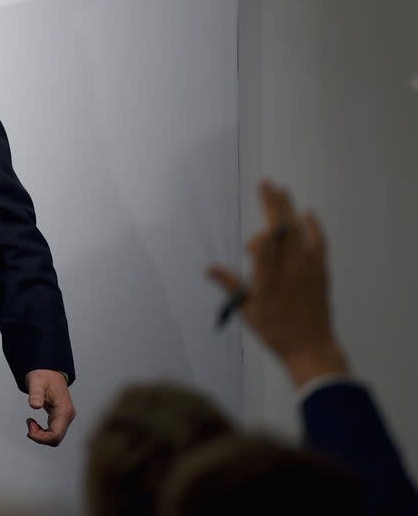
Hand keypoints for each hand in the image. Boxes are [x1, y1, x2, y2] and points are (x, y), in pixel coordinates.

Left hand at [25, 368, 75, 445]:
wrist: (49, 370)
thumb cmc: (43, 375)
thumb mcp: (36, 382)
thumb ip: (35, 394)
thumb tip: (35, 406)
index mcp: (64, 411)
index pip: (55, 435)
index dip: (41, 437)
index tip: (29, 427)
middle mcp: (67, 416)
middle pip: (56, 439)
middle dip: (40, 437)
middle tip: (29, 423)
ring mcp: (65, 418)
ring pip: (55, 438)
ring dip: (41, 435)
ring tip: (31, 422)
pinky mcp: (61, 418)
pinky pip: (53, 432)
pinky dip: (43, 432)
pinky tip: (34, 423)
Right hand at [207, 178, 347, 387]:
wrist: (311, 348)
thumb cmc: (275, 331)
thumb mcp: (247, 309)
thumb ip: (229, 284)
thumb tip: (208, 268)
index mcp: (268, 277)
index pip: (266, 238)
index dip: (263, 220)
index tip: (256, 214)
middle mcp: (290, 268)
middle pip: (283, 227)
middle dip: (274, 203)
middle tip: (266, 183)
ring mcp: (308, 269)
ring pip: (300, 231)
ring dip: (290, 208)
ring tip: (282, 190)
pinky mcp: (321, 273)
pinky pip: (318, 243)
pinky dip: (314, 226)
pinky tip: (307, 214)